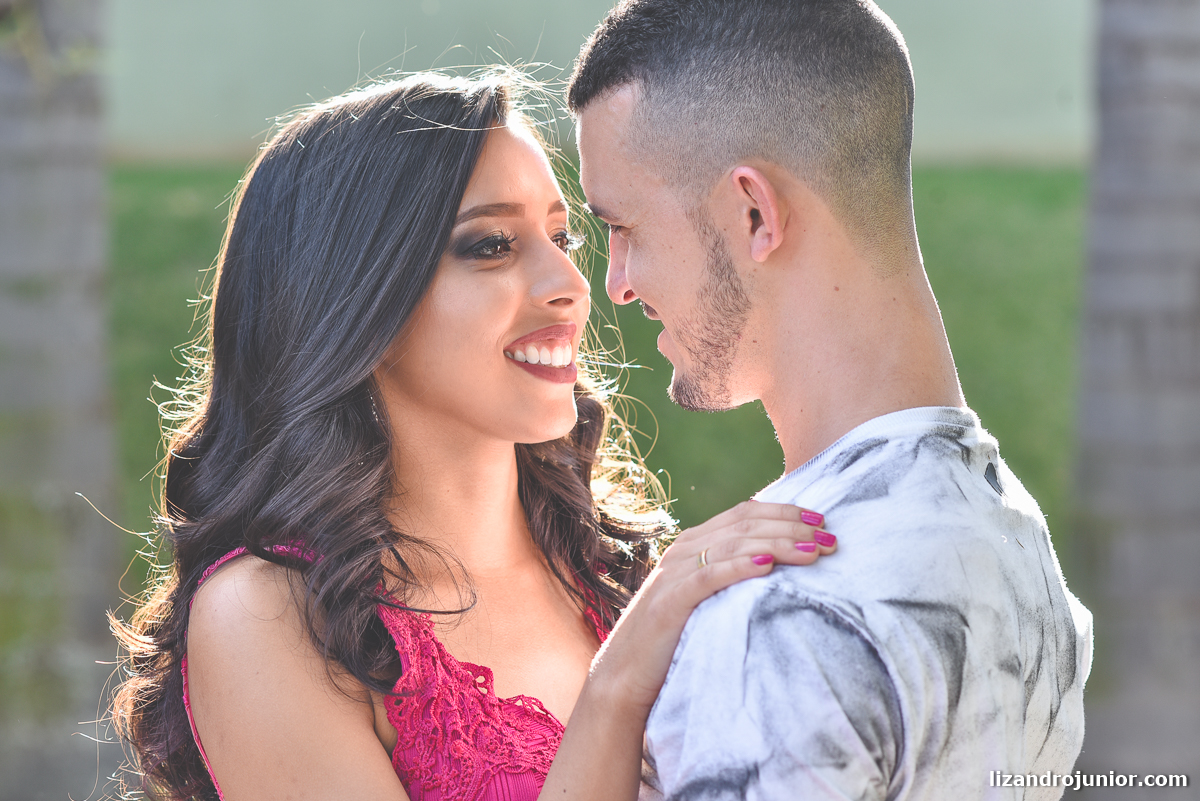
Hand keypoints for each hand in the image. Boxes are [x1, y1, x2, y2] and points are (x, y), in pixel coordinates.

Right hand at [587, 500, 834, 716]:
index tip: (822, 522)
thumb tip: (782, 566)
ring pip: (733, 544)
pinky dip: (739, 566)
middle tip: (830, 539)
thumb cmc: (675, 637)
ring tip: (813, 552)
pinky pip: (708, 576)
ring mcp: (675, 573)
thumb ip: (732, 575)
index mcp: (694, 543)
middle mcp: (683, 550)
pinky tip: (767, 566)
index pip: (745, 512)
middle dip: (792, 527)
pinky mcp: (671, 600)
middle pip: (745, 523)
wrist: (627, 674)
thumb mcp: (707, 597)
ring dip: (778, 544)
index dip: (786, 512)